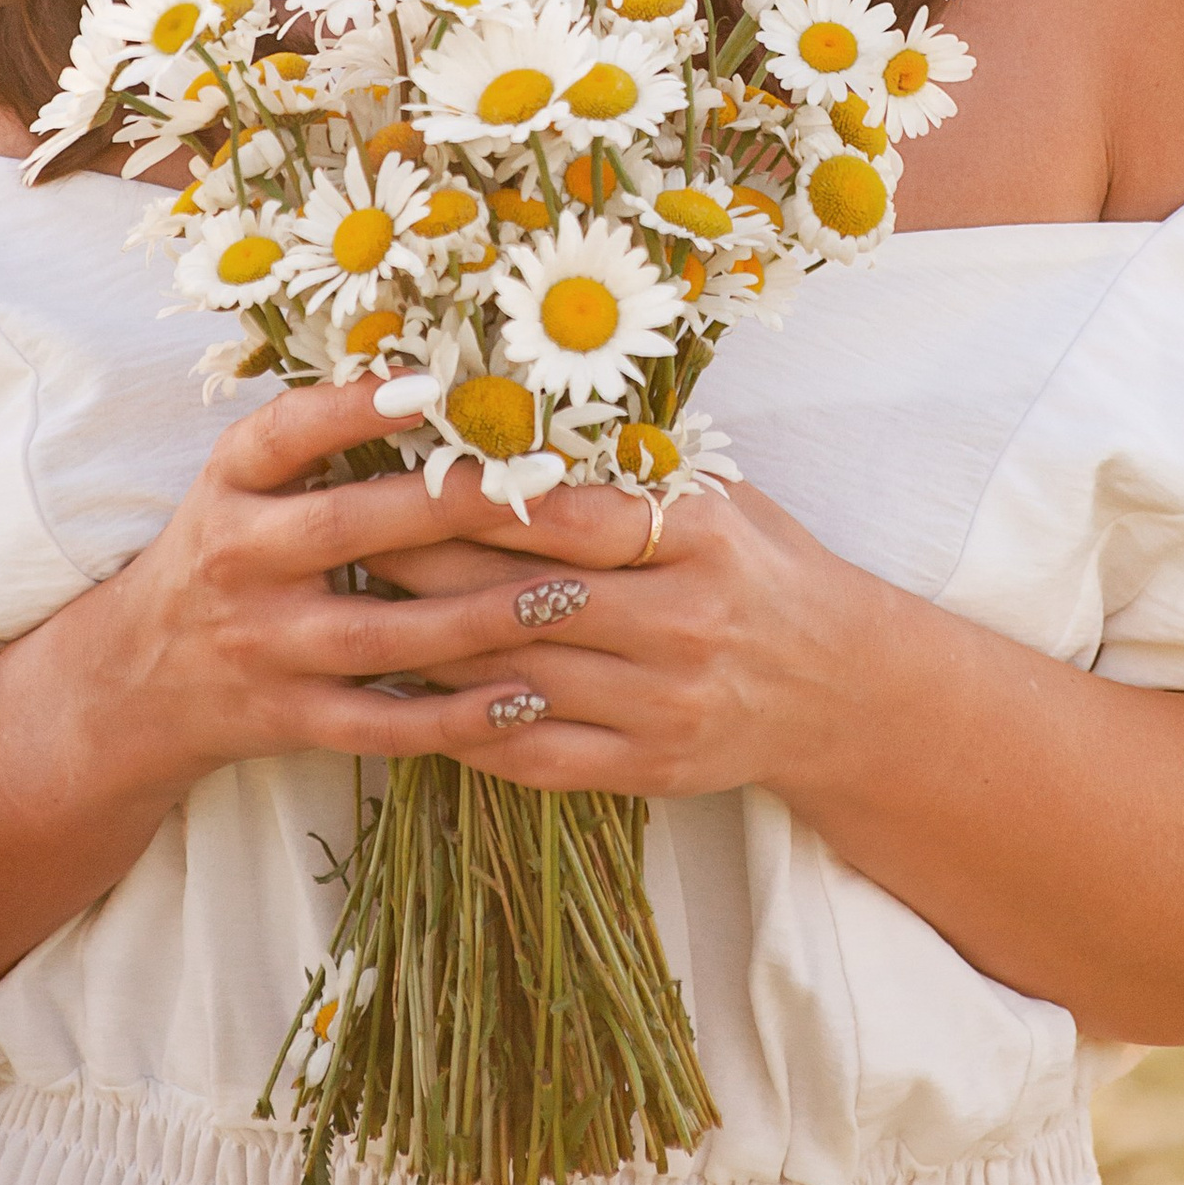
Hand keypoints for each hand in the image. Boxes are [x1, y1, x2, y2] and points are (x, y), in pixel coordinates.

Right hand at [57, 377, 686, 802]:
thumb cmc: (222, 556)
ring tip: (569, 593)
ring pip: (382, 634)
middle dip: (454, 506)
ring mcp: (268, 648)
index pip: (283, 435)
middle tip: (547, 481)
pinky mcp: (293, 720)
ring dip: (480, 616)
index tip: (429, 380)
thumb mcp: (240, 485)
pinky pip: (384, 724)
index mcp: (230, 488)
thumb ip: (314, 439)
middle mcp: (241, 563)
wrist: (138, 682)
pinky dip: (456, 718)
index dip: (351, 407)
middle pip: (350, 528)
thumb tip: (435, 372)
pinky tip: (527, 696)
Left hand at [388, 474, 887, 807]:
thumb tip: (512, 414)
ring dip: (425, 649)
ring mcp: (666, 705)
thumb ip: (629, 468)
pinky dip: (466, 729)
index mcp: (701, 539)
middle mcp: (685, 624)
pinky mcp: (650, 770)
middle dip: (424, 567)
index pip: (566, 516)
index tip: (401, 474)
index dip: (475, 498)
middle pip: (523, 597)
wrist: (837, 688)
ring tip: (355, 615)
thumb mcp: (720, 496)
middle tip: (346, 537)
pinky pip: (536, 754)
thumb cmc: (762, 568)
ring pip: (515, 676)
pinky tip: (410, 702)